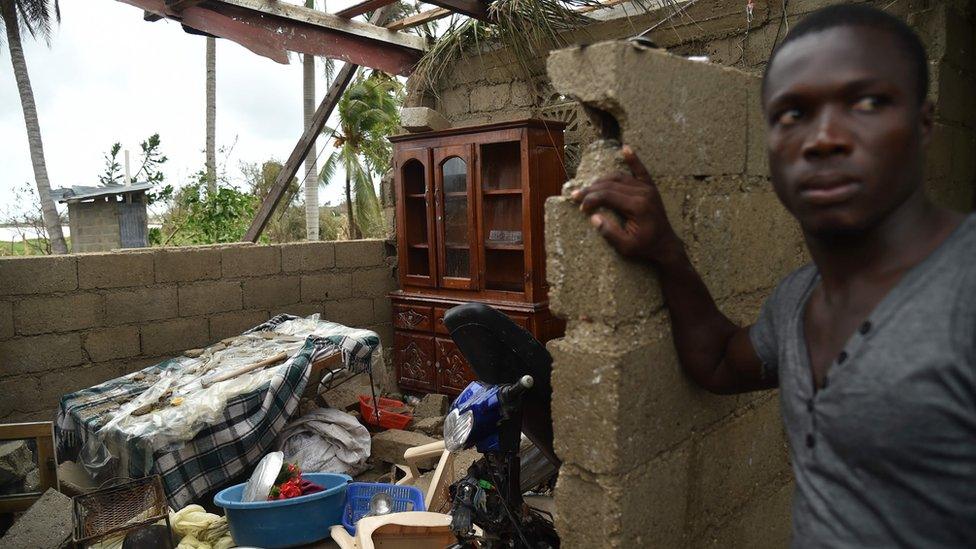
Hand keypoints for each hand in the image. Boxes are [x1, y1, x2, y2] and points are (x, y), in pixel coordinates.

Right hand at [570, 145, 681, 264]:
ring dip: (602, 180)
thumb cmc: (645, 247)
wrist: (666, 245)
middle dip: (591, 190)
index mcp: (637, 206)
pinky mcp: (650, 188)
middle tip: (577, 196)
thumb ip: (610, 233)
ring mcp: (648, 188)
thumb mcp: (626, 247)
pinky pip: (641, 170)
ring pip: (619, 177)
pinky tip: (626, 149)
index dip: (591, 199)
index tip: (580, 208)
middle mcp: (643, 193)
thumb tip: (594, 217)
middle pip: (611, 184)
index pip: (608, 195)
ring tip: (588, 188)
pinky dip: (633, 159)